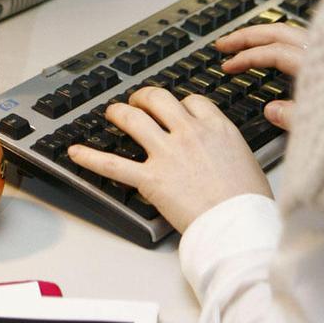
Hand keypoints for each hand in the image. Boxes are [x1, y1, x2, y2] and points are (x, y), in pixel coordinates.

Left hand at [68, 87, 271, 232]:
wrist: (239, 225)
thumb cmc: (248, 201)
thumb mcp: (246, 160)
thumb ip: (226, 146)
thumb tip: (219, 148)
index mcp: (216, 128)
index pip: (191, 101)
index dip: (179, 104)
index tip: (176, 111)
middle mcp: (189, 133)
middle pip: (158, 99)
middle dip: (144, 97)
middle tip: (138, 103)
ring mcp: (167, 154)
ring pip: (133, 119)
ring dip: (119, 112)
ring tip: (112, 113)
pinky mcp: (150, 179)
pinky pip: (111, 164)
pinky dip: (89, 157)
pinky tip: (75, 151)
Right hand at [215, 22, 307, 129]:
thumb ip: (294, 117)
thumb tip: (271, 110)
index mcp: (318, 65)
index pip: (273, 52)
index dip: (246, 57)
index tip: (227, 67)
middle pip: (279, 32)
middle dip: (247, 35)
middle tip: (223, 43)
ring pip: (292, 32)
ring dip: (264, 35)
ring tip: (244, 42)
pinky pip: (303, 39)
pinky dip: (283, 40)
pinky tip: (278, 51)